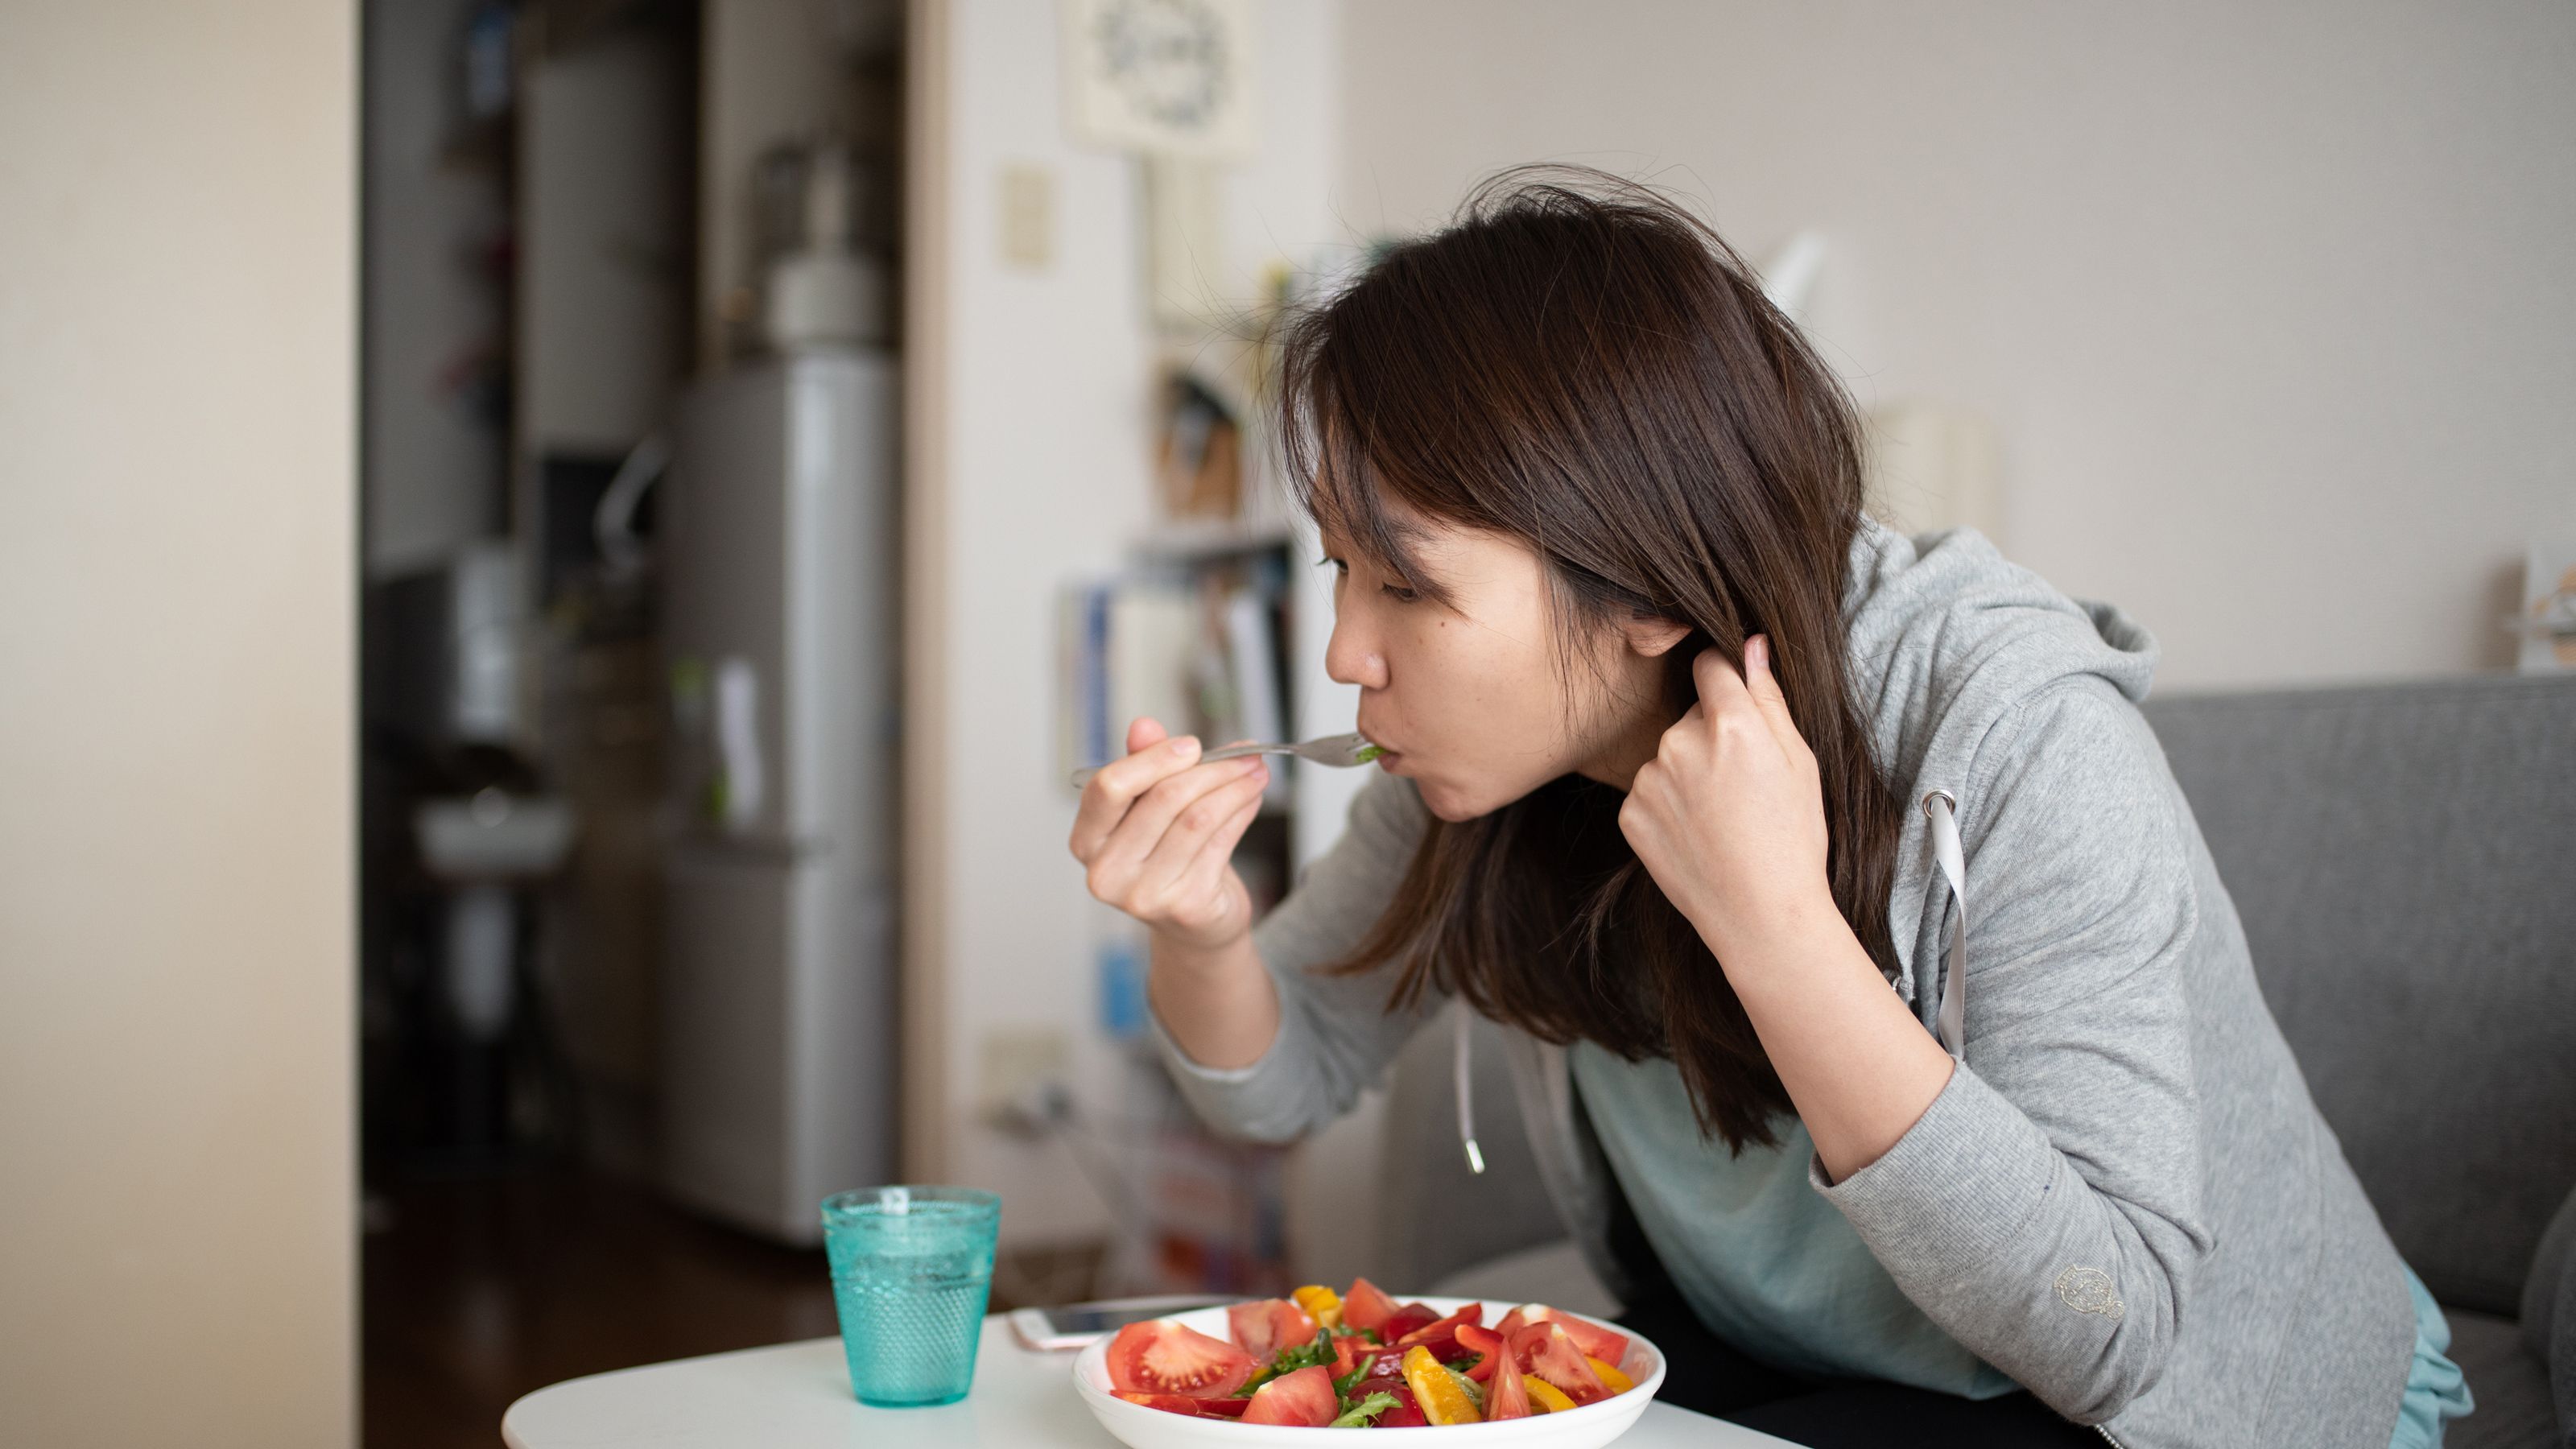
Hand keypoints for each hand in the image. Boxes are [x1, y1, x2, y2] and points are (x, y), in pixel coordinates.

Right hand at [1069, 717, 1271, 951]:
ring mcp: (1144, 894)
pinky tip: (1252, 799)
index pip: (1109, 787)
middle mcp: (1107, 872)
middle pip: (1163, 799)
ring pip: (1198, 818)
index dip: (1154, 759)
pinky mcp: (1185, 905)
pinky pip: (1220, 843)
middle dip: (1212, 769)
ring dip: (1234, 787)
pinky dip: (1241, 814)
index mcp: (1086, 840)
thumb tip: (1144, 726)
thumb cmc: (1166, 859)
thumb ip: (1142, 767)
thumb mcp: (1147, 811)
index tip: (1192, 745)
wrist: (1193, 926)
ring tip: (1255, 771)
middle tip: (1244, 753)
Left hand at [1618, 635, 1835, 960]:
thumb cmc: (1794, 838)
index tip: (1732, 697)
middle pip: (1692, 716)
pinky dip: (1669, 807)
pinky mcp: (1630, 814)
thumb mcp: (1799, 763)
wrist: (1761, 916)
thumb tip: (1751, 644)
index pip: (1710, 665)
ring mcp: (1650, 779)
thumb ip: (1769, 698)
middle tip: (1743, 787)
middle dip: (1713, 737)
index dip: (1724, 678)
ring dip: (1689, 773)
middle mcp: (1680, 743)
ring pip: (1669, 756)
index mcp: (1731, 723)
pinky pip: (1650, 792)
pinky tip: (1698, 836)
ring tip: (1722, 819)